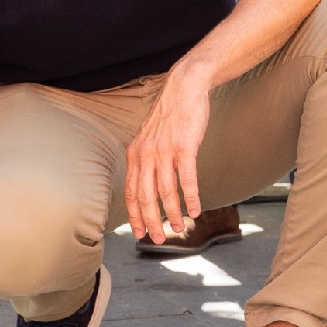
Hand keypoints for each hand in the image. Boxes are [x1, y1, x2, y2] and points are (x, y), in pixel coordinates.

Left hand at [124, 67, 210, 241]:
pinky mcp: (185, 146)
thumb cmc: (170, 115)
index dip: (134, 215)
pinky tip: (196, 210)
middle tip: (157, 239)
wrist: (184, 87)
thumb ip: (146, 158)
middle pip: (145, 196)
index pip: (131, 191)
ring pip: (166, 191)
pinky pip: (187, 178)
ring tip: (179, 228)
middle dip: (151, 221)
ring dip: (172, 214)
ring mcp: (165, 150)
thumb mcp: (149, 136)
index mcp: (136, 154)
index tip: (138, 232)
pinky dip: (191, 197)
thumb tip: (147, 182)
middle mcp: (146, 154)